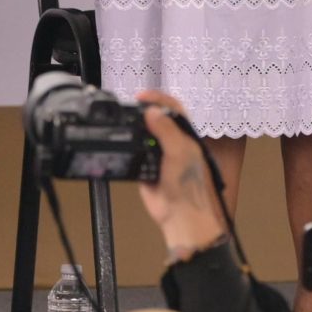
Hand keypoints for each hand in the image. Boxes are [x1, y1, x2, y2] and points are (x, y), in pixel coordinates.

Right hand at [135, 92, 226, 261]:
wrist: (179, 214)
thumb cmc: (190, 186)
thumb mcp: (180, 152)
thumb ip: (167, 131)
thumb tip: (152, 111)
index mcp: (185, 136)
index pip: (172, 108)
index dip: (158, 99)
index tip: (141, 97)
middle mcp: (172, 143)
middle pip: (155, 119)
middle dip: (142, 111)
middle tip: (129, 108)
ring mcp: (158, 155)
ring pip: (143, 135)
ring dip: (133, 129)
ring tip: (123, 123)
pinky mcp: (145, 167)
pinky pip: (134, 152)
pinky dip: (127, 147)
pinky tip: (122, 143)